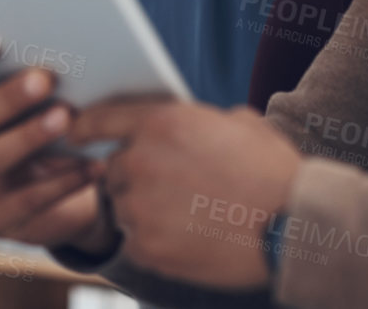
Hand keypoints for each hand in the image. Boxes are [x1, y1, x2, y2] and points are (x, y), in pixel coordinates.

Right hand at [0, 43, 116, 252]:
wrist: (42, 206)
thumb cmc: (29, 137)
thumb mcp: (18, 113)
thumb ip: (22, 84)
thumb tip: (57, 49)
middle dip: (7, 99)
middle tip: (44, 79)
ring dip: (29, 136)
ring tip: (65, 118)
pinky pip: (29, 199)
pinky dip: (64, 180)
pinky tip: (94, 165)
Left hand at [69, 100, 300, 290]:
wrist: (294, 227)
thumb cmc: (275, 172)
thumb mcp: (239, 123)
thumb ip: (197, 119)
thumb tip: (188, 122)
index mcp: (160, 123)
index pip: (99, 120)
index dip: (82, 127)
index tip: (74, 133)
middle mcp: (141, 161)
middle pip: (112, 169)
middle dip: (132, 177)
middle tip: (169, 189)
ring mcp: (140, 207)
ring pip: (123, 207)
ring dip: (143, 210)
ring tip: (188, 216)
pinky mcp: (147, 247)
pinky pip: (135, 241)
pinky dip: (154, 242)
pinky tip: (189, 238)